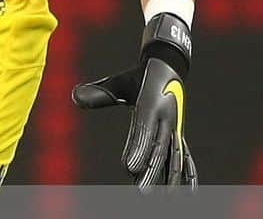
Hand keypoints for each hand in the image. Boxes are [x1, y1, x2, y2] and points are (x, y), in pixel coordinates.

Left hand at [72, 13, 196, 188]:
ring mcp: (175, 129)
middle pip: (159, 150)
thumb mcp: (119, 82)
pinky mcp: (178, 135)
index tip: (130, 169)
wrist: (168, 66)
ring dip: (169, 179)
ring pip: (175, 158)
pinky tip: (188, 193)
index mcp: (151, 105)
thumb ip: (99, 92)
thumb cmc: (139, 77)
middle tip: (141, 192)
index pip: (143, 132)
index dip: (138, 151)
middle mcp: (166, 119)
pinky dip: (188, 175)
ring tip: (159, 197)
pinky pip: (186, 158)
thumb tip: (74, 96)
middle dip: (151, 172)